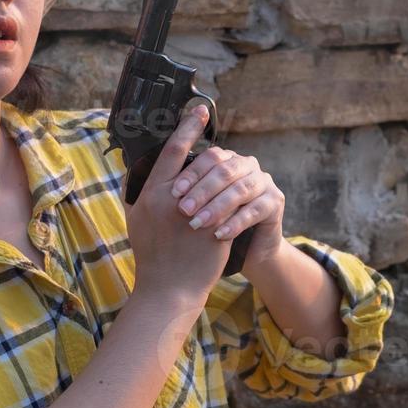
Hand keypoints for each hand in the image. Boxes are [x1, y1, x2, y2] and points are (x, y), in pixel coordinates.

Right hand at [124, 104, 238, 308]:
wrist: (167, 289)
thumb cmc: (151, 254)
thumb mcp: (135, 219)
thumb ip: (138, 191)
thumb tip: (139, 166)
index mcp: (152, 194)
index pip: (171, 152)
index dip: (187, 127)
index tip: (200, 110)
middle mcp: (173, 202)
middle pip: (200, 163)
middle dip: (214, 149)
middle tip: (223, 138)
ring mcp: (197, 216)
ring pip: (221, 183)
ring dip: (230, 174)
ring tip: (237, 165)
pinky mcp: (216, 231)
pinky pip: (233, 206)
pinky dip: (239, 198)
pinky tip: (247, 190)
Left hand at [168, 138, 285, 277]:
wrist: (244, 252)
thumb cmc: (210, 229)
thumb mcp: (191, 208)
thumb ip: (171, 191)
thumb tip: (133, 179)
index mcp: (223, 160)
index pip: (208, 155)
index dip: (191, 173)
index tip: (175, 190)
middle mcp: (244, 164)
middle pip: (224, 169)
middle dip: (201, 189)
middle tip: (182, 209)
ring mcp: (262, 181)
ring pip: (240, 188)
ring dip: (217, 206)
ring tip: (198, 224)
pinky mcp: (274, 201)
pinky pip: (255, 208)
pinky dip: (236, 222)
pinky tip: (219, 234)